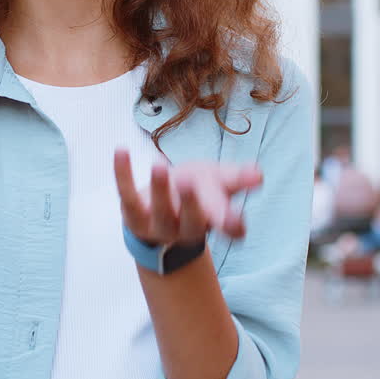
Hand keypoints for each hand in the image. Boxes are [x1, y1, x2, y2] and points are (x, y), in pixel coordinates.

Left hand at [113, 149, 262, 246]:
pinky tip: (121, 150)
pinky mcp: (134, 215)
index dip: (231, 225)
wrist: (158, 213)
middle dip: (191, 203)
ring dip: (159, 188)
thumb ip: (237, 178)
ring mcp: (158, 225)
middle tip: (191, 182)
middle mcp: (185, 228)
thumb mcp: (219, 182)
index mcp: (211, 220)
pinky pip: (128, 195)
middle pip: (191, 219)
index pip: (225, 227)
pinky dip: (122, 174)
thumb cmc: (196, 192)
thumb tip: (258, 175)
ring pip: (159, 210)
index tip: (236, 224)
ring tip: (159, 164)